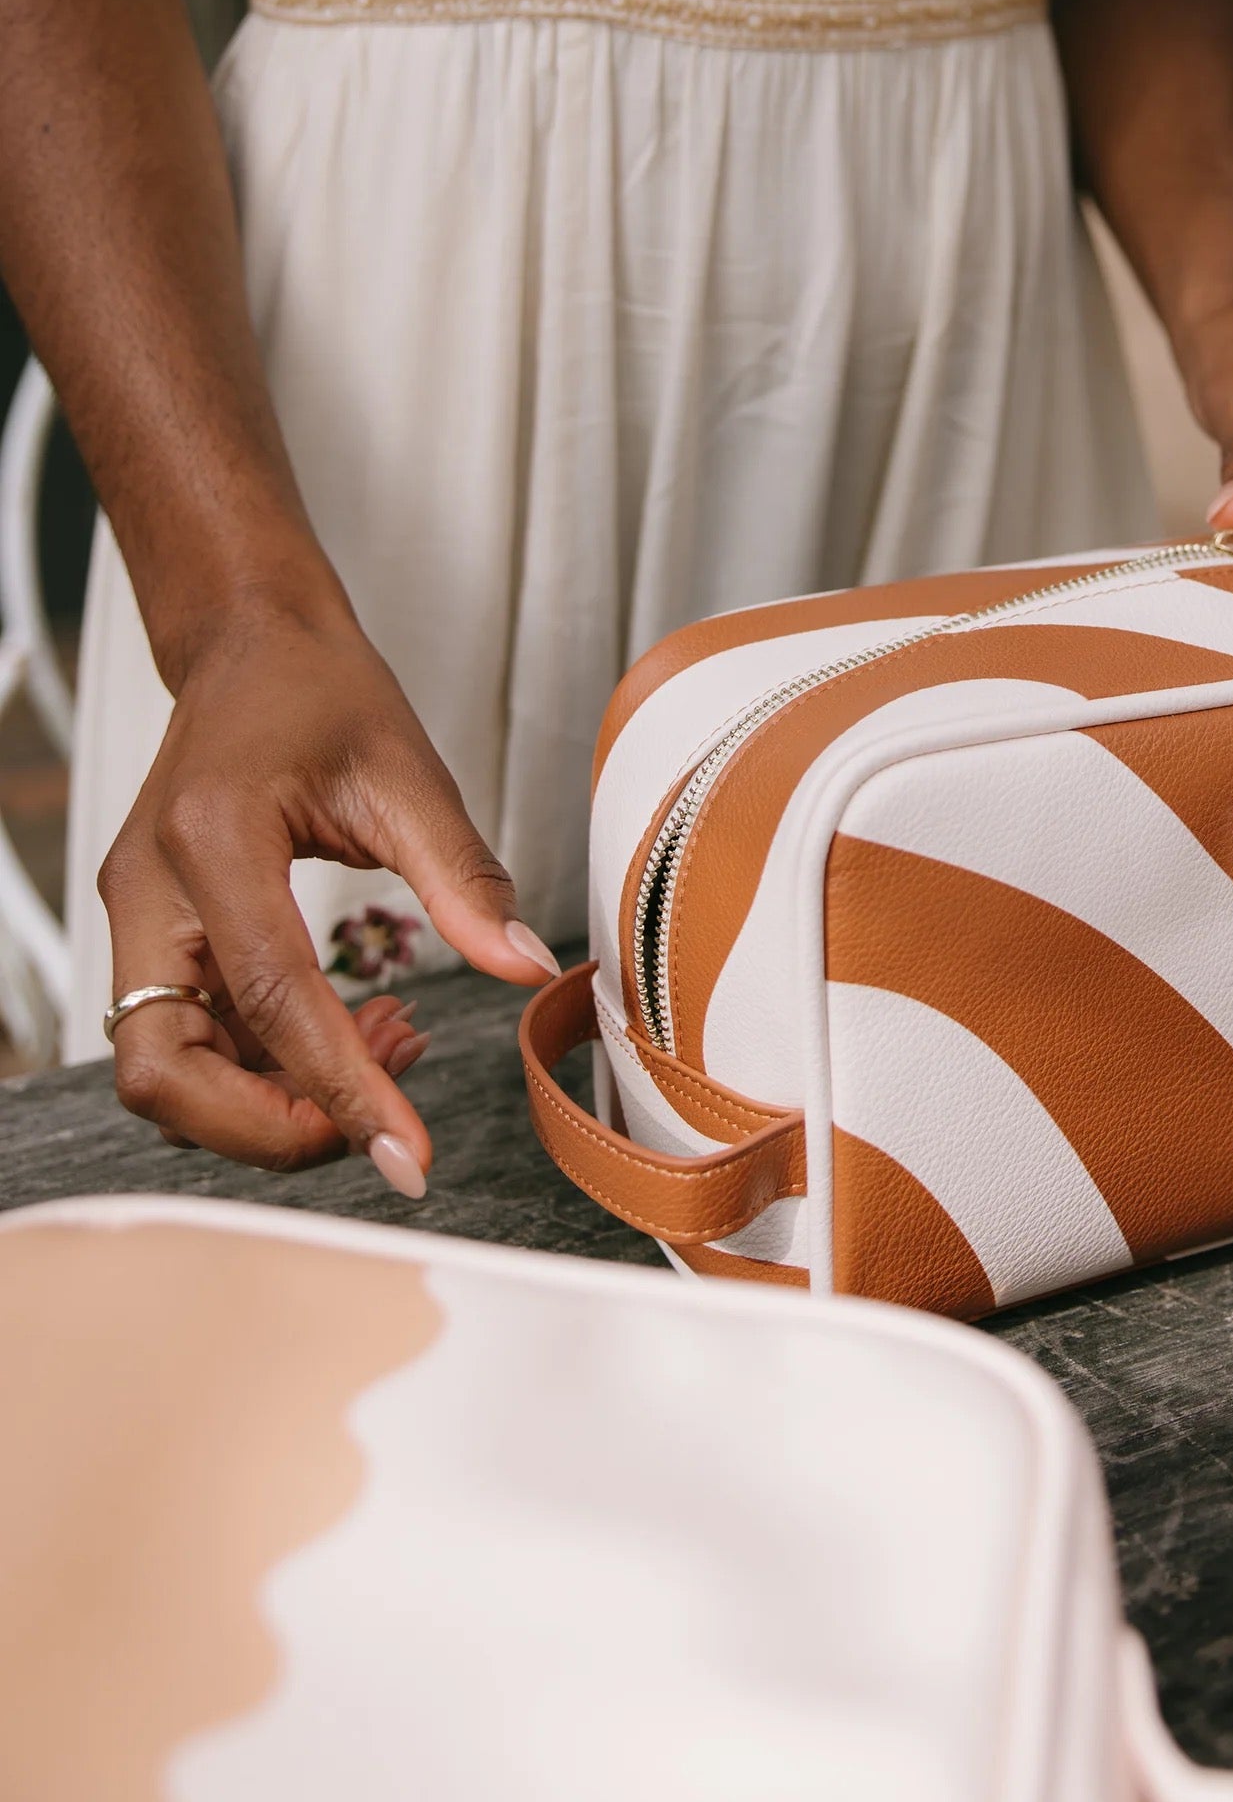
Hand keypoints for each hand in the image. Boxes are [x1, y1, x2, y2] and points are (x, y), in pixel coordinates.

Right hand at [99, 606, 557, 1187]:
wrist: (251, 645)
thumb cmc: (319, 691)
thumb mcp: (409, 774)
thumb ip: (464, 881)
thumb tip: (521, 968)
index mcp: (211, 843)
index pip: (273, 1002)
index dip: (341, 1093)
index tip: (408, 1157)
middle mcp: (149, 892)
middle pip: (169, 1072)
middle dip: (272, 1124)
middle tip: (385, 1118)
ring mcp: (141, 919)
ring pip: (172, 1072)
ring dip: (276, 1098)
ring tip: (393, 1048)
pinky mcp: (158, 935)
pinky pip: (196, 1039)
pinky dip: (272, 1064)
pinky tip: (360, 1032)